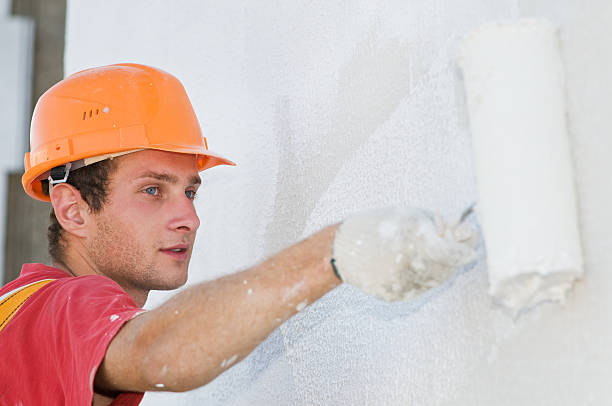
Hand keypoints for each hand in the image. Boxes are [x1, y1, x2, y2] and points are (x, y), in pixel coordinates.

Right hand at [332, 207, 478, 301]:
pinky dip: (417, 275)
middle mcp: (419, 272)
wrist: (343, 249)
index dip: (467, 243)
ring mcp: (409, 287)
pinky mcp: (399, 296)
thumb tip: (466, 235)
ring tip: (413, 249)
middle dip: (450, 253)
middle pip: (452, 267)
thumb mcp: (413, 216)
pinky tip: (400, 262)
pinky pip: (418, 287)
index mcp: (425, 247)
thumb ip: (443, 226)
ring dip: (435, 264)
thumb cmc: (380, 226)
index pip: (464, 254)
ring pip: (437, 279)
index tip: (464, 234)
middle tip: (435, 239)